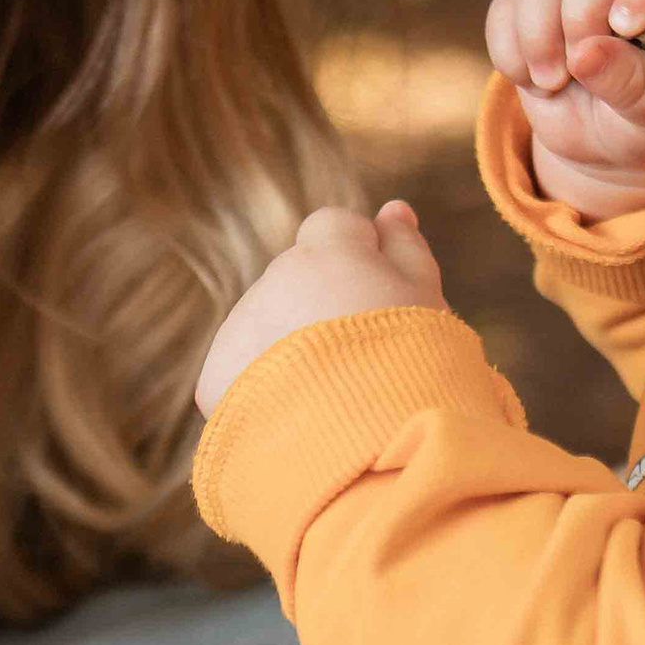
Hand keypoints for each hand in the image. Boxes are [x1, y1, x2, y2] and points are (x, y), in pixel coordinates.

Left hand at [196, 200, 443, 419]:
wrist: (363, 435)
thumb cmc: (409, 359)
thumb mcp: (426, 295)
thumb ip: (407, 247)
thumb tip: (392, 209)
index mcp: (327, 247)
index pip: (334, 227)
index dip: (362, 257)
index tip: (384, 295)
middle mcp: (274, 277)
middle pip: (299, 280)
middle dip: (324, 308)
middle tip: (365, 358)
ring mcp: (241, 325)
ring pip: (267, 326)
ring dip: (292, 348)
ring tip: (333, 394)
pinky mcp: (217, 377)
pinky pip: (239, 373)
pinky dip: (261, 390)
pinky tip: (297, 416)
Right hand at [486, 0, 644, 221]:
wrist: (615, 144)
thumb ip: (635, 84)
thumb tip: (586, 55)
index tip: (626, 28)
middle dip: (583, 10)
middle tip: (580, 65)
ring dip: (539, 28)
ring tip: (553, 83)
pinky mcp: (531, 4)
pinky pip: (507, 4)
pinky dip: (510, 47)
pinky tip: (532, 82)